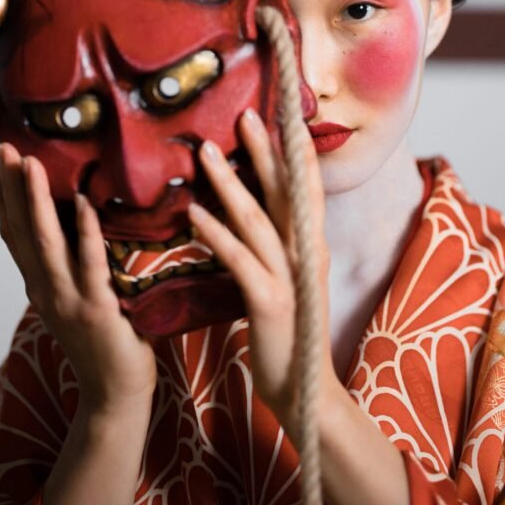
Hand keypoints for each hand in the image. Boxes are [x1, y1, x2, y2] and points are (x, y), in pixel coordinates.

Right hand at [0, 144, 156, 415]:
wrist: (116, 395)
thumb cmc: (107, 341)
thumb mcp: (79, 297)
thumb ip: (77, 263)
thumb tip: (86, 212)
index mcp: (40, 285)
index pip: (14, 233)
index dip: (6, 196)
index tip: (2, 160)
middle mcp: (45, 289)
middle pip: (20, 230)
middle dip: (11, 187)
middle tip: (6, 148)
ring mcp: (68, 299)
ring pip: (45, 241)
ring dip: (36, 200)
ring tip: (31, 163)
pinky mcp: (97, 308)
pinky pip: (90, 262)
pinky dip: (86, 230)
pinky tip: (86, 202)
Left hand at [191, 109, 334, 436]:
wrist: (303, 390)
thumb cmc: (287, 332)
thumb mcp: (286, 279)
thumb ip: (274, 243)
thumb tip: (252, 210)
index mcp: (310, 246)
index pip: (305, 188)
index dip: (295, 151)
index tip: (281, 114)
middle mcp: (305, 254)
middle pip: (286, 193)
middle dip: (265, 151)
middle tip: (245, 114)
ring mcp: (290, 277)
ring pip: (259, 219)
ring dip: (231, 183)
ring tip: (206, 152)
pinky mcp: (270, 301)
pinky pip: (239, 260)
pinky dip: (217, 233)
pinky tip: (194, 213)